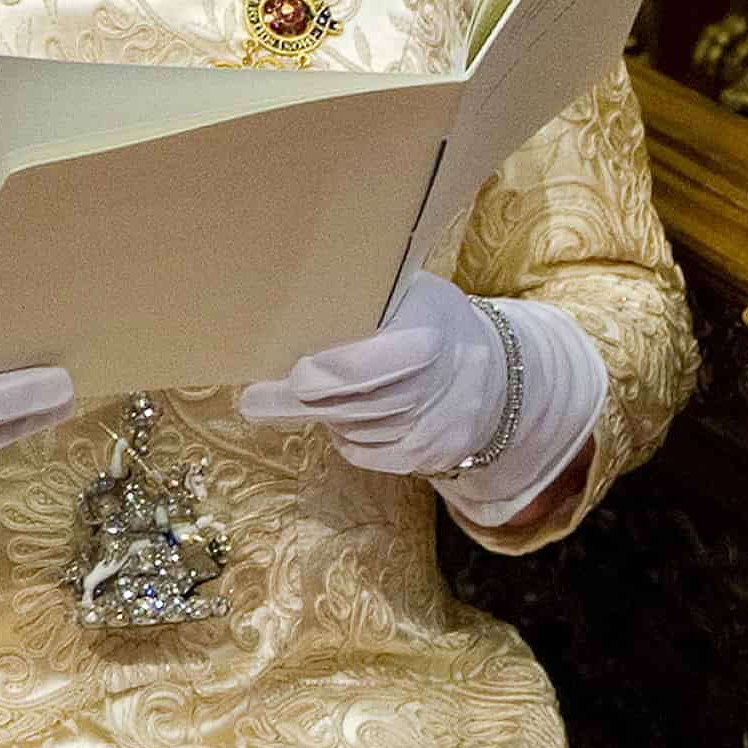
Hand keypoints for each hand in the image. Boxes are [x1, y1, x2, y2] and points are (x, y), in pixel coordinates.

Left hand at [237, 271, 602, 523]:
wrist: (494, 374)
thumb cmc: (432, 319)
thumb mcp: (412, 292)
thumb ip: (366, 297)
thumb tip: (293, 289)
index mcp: (428, 335)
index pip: (367, 365)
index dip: (326, 373)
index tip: (292, 373)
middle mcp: (433, 388)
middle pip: (349, 404)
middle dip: (294, 404)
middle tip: (252, 400)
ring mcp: (430, 429)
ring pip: (352, 428)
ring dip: (319, 414)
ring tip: (291, 398)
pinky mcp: (424, 458)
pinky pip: (364, 453)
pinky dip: (344, 435)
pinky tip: (339, 414)